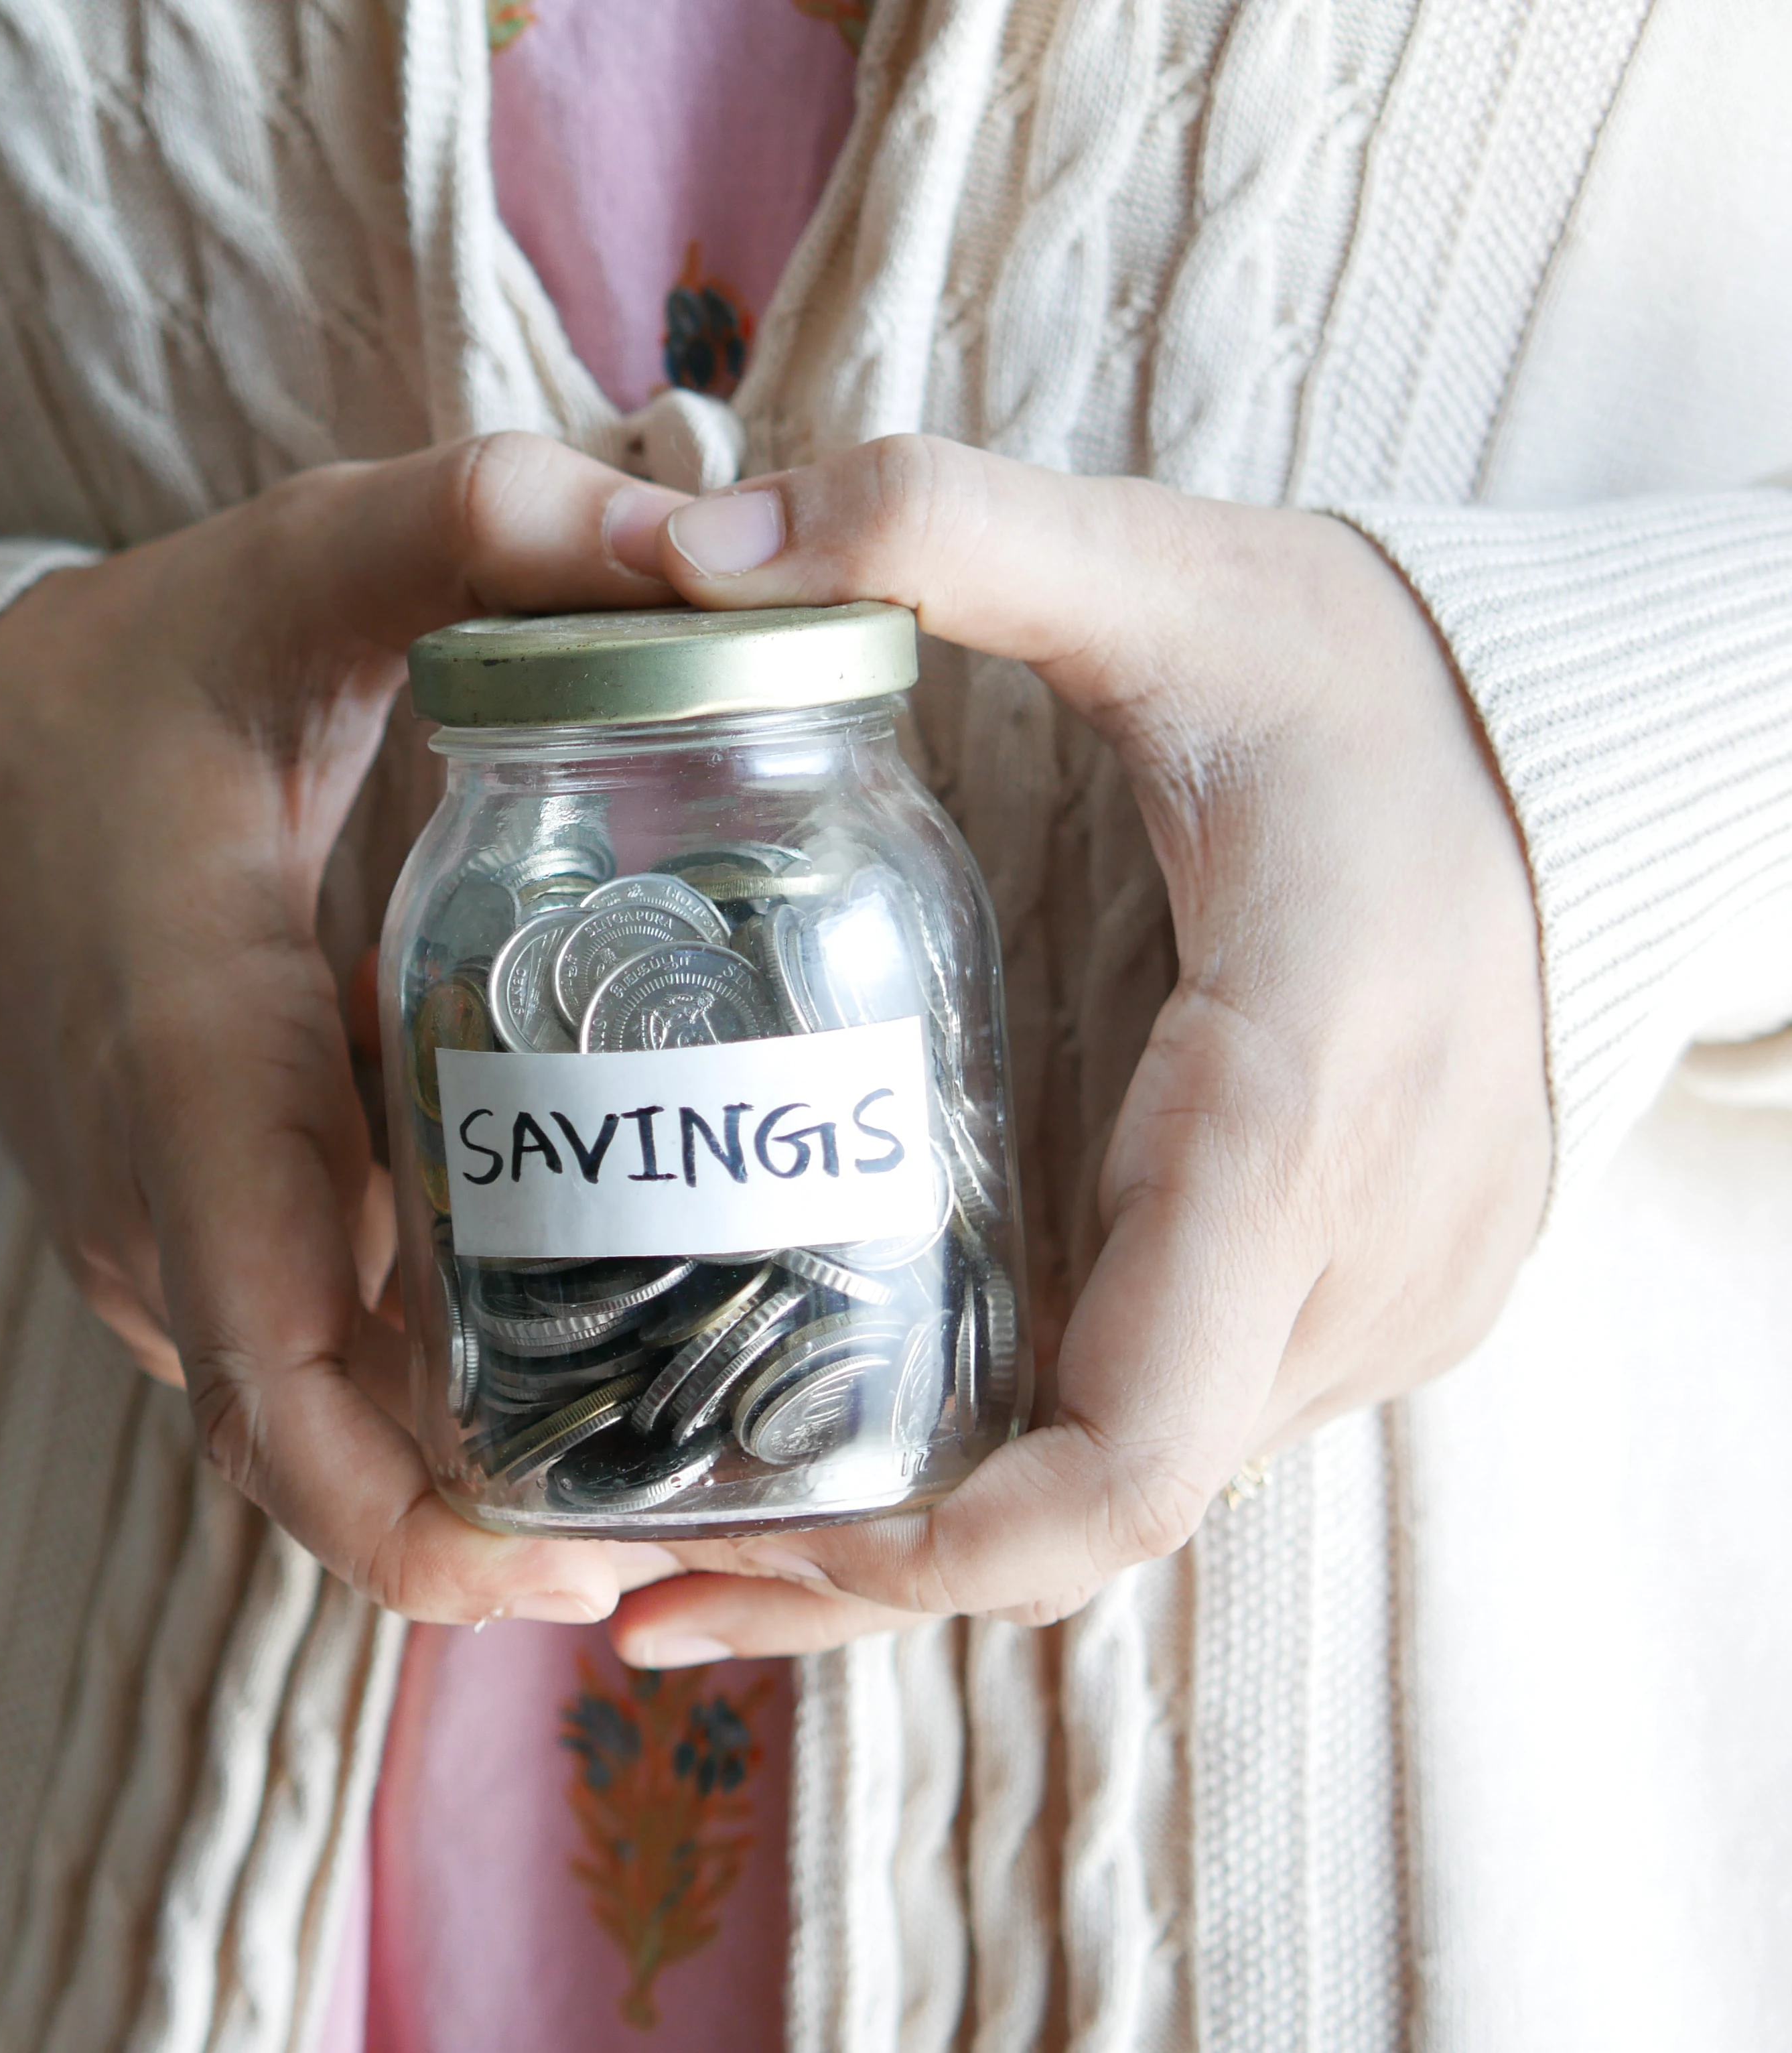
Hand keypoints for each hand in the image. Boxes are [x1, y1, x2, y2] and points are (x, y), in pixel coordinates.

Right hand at [0, 434, 690, 1624]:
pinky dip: (420, 1385)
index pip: (278, 1391)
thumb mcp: (295, 568)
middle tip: (717, 1506)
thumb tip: (711, 537)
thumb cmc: (129, 684)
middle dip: (503, 1526)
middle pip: (323, 1459)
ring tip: (689, 1430)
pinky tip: (578, 1325)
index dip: (421, 1528)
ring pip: (317, 1426)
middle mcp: (156, 1209)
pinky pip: (298, 1364)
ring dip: (474, 1463)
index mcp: (193, 1075)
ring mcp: (149, 1250)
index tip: (591, 1565)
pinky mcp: (168, 1249)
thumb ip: (481, 526)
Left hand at [603, 436, 1550, 1662]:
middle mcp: (1355, 1260)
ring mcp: (1380, 1304)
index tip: (751, 1550)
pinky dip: (1017, 1475)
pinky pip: (1171, 1435)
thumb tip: (684, 535)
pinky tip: (859, 1456)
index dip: (942, 1546)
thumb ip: (941, 530)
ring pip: (1130, 1497)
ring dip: (927, 1542)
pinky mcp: (1365, 1301)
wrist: (1603, 742)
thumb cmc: (1378, 675)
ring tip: (693, 1537)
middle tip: (629, 1584)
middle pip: (1095, 1515)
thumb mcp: (1170, 575)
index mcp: (1291, 1109)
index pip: (1130, 1441)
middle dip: (868, 1571)